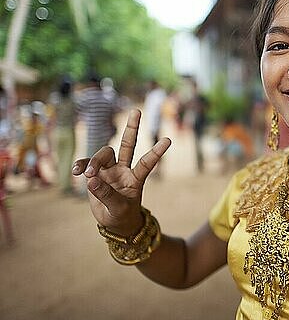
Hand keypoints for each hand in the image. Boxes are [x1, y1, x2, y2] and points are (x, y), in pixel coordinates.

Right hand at [72, 109, 170, 235]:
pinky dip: (81, 165)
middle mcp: (124, 169)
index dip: (156, 152)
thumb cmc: (122, 215)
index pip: (147, 163)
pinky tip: (76, 172)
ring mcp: (110, 170)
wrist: (114, 221)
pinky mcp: (96, 173)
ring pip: (104, 153)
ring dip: (95, 161)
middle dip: (131, 128)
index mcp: (136, 178)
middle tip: (136, 111)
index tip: (168, 140)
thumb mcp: (118, 209)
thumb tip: (91, 179)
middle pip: (127, 145)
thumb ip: (106, 195)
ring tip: (87, 174)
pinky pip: (87, 164)